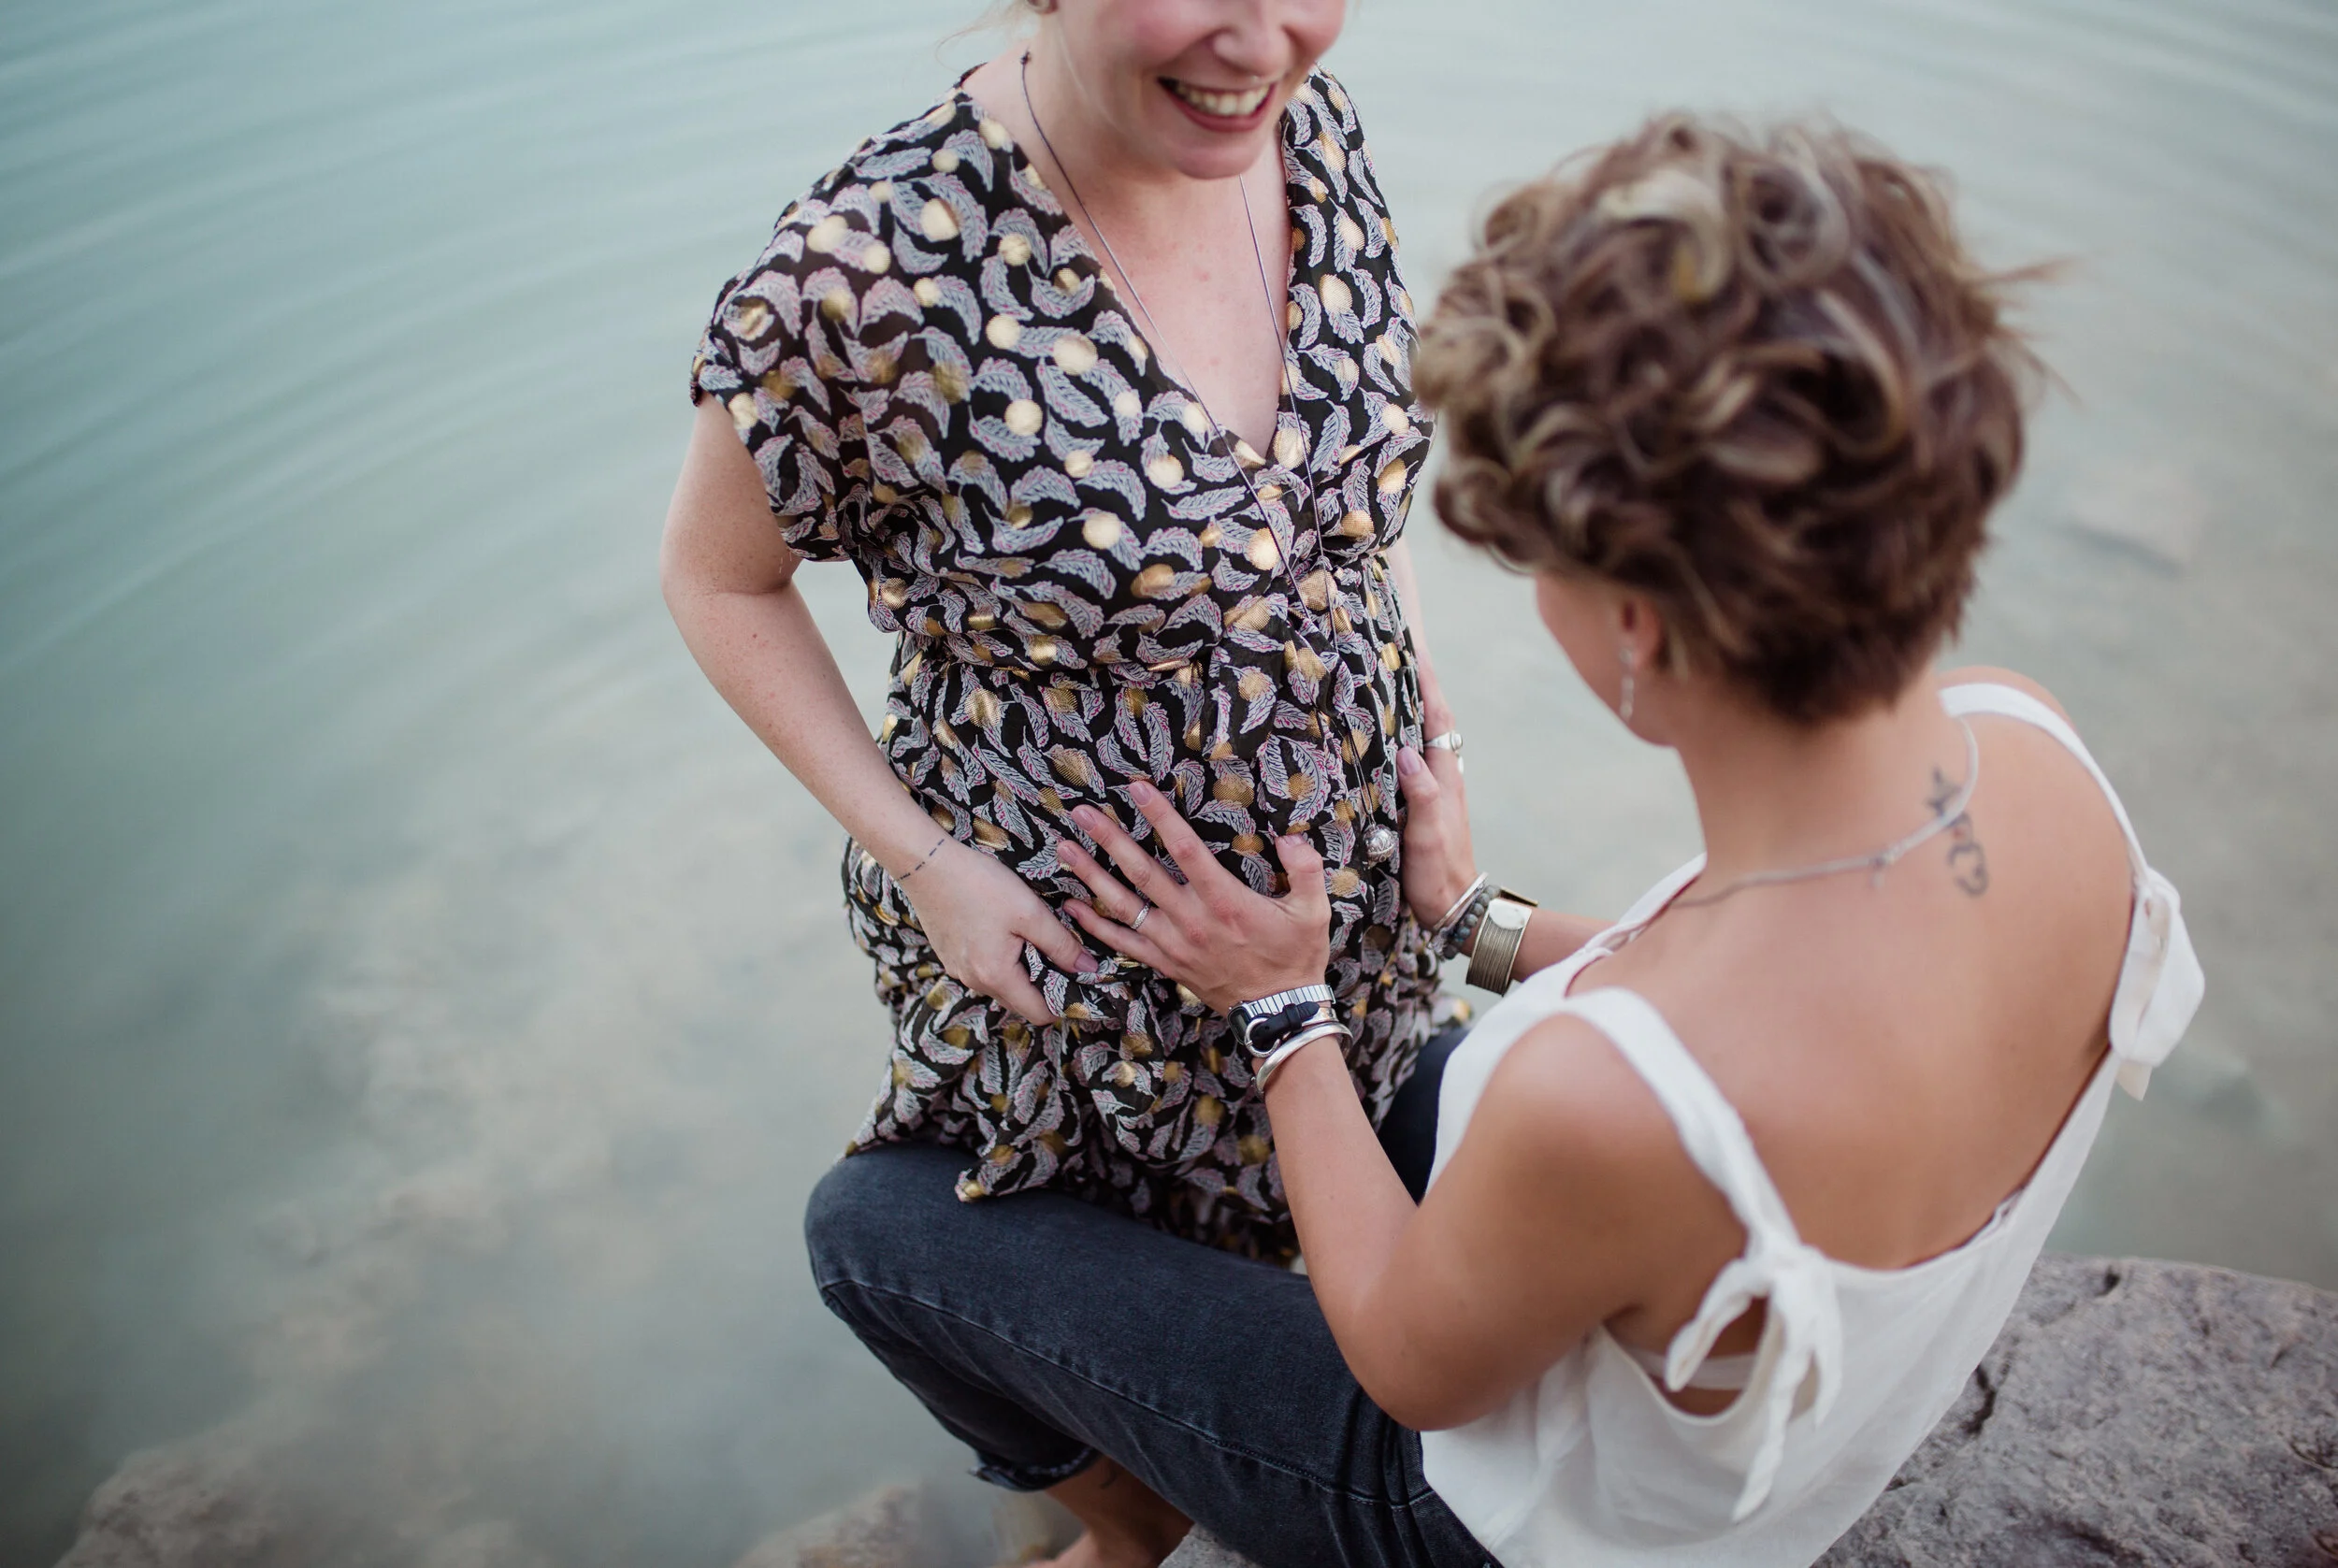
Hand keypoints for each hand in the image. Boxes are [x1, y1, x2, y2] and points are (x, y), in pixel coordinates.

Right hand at [898, 838, 1096, 1025]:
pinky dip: (1002, 960)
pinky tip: (1006, 931)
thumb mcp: (1030, 912)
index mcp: (996, 977)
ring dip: (1023, 970)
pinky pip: (984, 970)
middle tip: (1062, 953)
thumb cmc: (980, 885)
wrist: (926, 864)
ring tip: (1035, 938)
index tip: (1080, 979)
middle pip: (1021, 1001)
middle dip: (1044, 984)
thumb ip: (1062, 944)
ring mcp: (959, 970)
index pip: (1040, 1014)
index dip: (1065, 1001)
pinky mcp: (950, 956)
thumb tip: (1089, 968)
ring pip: (1003, 984)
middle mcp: (975, 982)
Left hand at [1052, 782, 1331, 1013]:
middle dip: (1109, 838)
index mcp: (1224, 900)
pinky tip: (1072, 904)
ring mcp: (1173, 943)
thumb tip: (1291, 836)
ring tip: (1064, 849)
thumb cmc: (1295, 957)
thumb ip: (1306, 869)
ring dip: (1090, 875)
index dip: (1159, 815)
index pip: (1184, 847)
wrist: (1278, 1013)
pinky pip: (1122, 942)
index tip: (1136, 788)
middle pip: (1141, 871)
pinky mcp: (1165, 962)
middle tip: (1081, 812)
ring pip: (1123, 904)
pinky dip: (1094, 924)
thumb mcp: (1314, 911)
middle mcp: (1191, 919)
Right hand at [1397, 678, 1478, 927]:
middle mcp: (1441, 775)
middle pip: (1431, 719)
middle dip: (1416, 685)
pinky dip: (1398, 737)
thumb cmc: (1440, 870)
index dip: (1427, 684)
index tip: (1413, 651)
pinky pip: (1411, 758)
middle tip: (1393, 656)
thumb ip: (1423, 792)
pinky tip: (1379, 737)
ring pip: (1421, 737)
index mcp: (1445, 777)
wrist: (1452, 905)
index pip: (1437, 719)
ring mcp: (1432, 788)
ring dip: (1408, 708)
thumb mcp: (1429, 833)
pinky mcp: (1420, 802)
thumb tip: (1407, 753)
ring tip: (1383, 683)